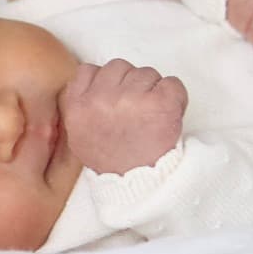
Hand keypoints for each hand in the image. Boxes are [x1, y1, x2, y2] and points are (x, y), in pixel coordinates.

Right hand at [60, 59, 188, 176]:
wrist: (140, 186)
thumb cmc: (113, 162)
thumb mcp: (79, 136)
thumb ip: (80, 106)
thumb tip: (90, 83)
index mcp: (77, 106)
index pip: (89, 70)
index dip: (105, 82)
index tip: (113, 99)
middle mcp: (102, 98)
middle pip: (120, 67)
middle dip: (129, 84)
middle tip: (134, 112)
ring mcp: (132, 98)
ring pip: (147, 73)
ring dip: (152, 90)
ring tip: (149, 118)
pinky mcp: (161, 102)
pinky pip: (172, 83)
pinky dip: (174, 96)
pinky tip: (166, 116)